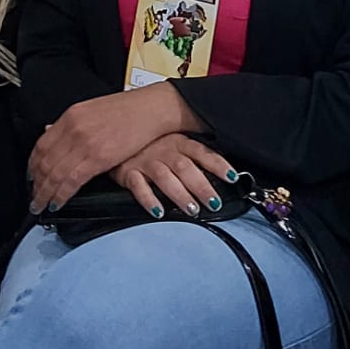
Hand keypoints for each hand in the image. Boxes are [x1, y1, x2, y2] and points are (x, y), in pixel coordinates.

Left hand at [27, 86, 189, 213]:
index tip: (30, 177)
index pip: (40, 145)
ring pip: (55, 174)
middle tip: (34, 198)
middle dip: (36, 184)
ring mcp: (85, 143)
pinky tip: (57, 203)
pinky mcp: (98, 158)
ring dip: (45, 194)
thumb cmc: (127, 110)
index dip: (32, 165)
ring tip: (41, 205)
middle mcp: (73, 128)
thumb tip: (50, 132)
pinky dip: (61, 195)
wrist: (151, 109)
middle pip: (44, 162)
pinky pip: (71, 181)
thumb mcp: (92, 110)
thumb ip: (71, 124)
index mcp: (71, 116)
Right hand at [111, 133, 236, 217]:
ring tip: (192, 210)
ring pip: (165, 177)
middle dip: (201, 186)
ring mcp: (146, 160)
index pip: (202, 152)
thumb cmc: (151, 143)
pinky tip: (158, 212)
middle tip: (214, 203)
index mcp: (179, 142)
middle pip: (185, 167)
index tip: (232, 177)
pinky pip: (138, 186)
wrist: (117, 136)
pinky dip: (149, 199)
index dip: (218, 164)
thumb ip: (193, 156)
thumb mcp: (173, 142)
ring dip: (179, 194)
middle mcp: (164, 149)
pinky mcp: (128, 172)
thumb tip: (222, 172)